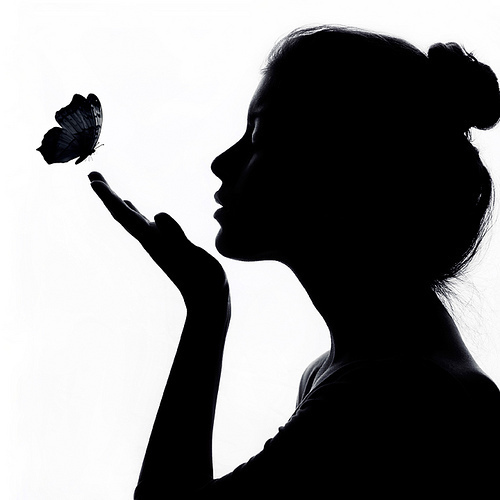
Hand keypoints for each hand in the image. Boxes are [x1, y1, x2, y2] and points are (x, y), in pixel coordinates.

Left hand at [88, 172, 228, 308]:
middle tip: (93, 174)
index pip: (126, 216)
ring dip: (119, 202)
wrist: (207, 299)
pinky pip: (144, 224)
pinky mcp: (168, 245)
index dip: (110, 198)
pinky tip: (135, 208)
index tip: (93, 181)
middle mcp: (151, 240)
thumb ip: (174, 235)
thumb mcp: (190, 255)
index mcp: (153, 241)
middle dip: (108, 195)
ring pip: (132, 219)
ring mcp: (158, 243)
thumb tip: (157, 214)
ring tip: (108, 189)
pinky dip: (135, 213)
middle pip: (123, 215)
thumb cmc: (203, 279)